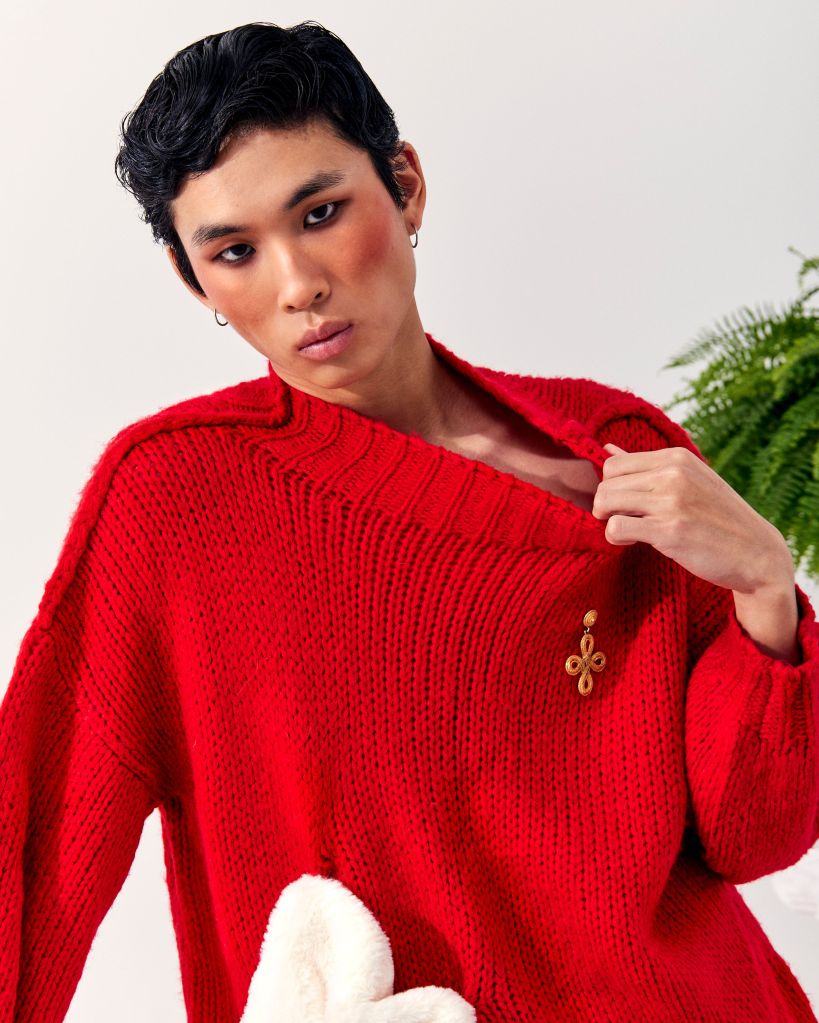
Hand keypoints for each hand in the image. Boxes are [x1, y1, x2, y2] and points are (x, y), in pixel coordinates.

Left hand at [594, 443, 799, 662]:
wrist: (756, 553)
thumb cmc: (718, 518)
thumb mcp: (689, 480)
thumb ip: (647, 466)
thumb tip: (606, 448)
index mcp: (676, 457)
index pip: (614, 465)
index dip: (612, 487)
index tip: (626, 504)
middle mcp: (673, 473)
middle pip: (606, 484)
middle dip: (607, 506)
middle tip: (626, 520)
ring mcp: (672, 501)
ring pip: (605, 502)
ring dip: (609, 521)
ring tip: (630, 531)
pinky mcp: (669, 530)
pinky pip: (615, 527)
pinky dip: (615, 537)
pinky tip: (633, 542)